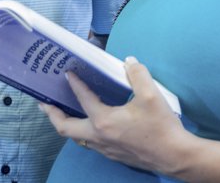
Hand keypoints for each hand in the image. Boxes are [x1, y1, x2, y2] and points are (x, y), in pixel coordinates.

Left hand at [40, 57, 189, 176]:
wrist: (176, 157)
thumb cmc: (162, 128)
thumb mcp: (152, 95)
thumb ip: (138, 74)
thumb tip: (128, 61)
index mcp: (104, 121)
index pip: (83, 99)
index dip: (75, 84)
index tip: (68, 73)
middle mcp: (99, 137)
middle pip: (65, 128)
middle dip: (51, 114)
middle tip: (43, 103)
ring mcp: (105, 149)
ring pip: (77, 138)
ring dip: (66, 125)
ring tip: (61, 113)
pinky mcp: (114, 155)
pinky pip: (90, 143)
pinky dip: (82, 132)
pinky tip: (89, 125)